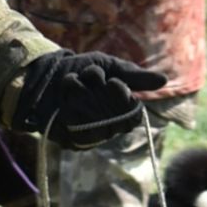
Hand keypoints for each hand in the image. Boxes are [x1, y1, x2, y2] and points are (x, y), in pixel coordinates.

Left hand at [10, 49, 163, 147]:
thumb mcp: (108, 66)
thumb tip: (163, 80)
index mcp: (117, 112)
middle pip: (114, 117)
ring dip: (84, 92)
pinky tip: (65, 91)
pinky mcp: (69, 139)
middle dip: (101, 91)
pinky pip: (77, 124)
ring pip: (95, 119)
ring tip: (74, 81)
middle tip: (89, 76)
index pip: (132, 117)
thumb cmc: (78, 69)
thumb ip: (133, 76)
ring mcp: (87, 135)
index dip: (124, 98)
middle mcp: (105, 127)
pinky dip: (71, 100)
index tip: (115, 83)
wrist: (42, 72)